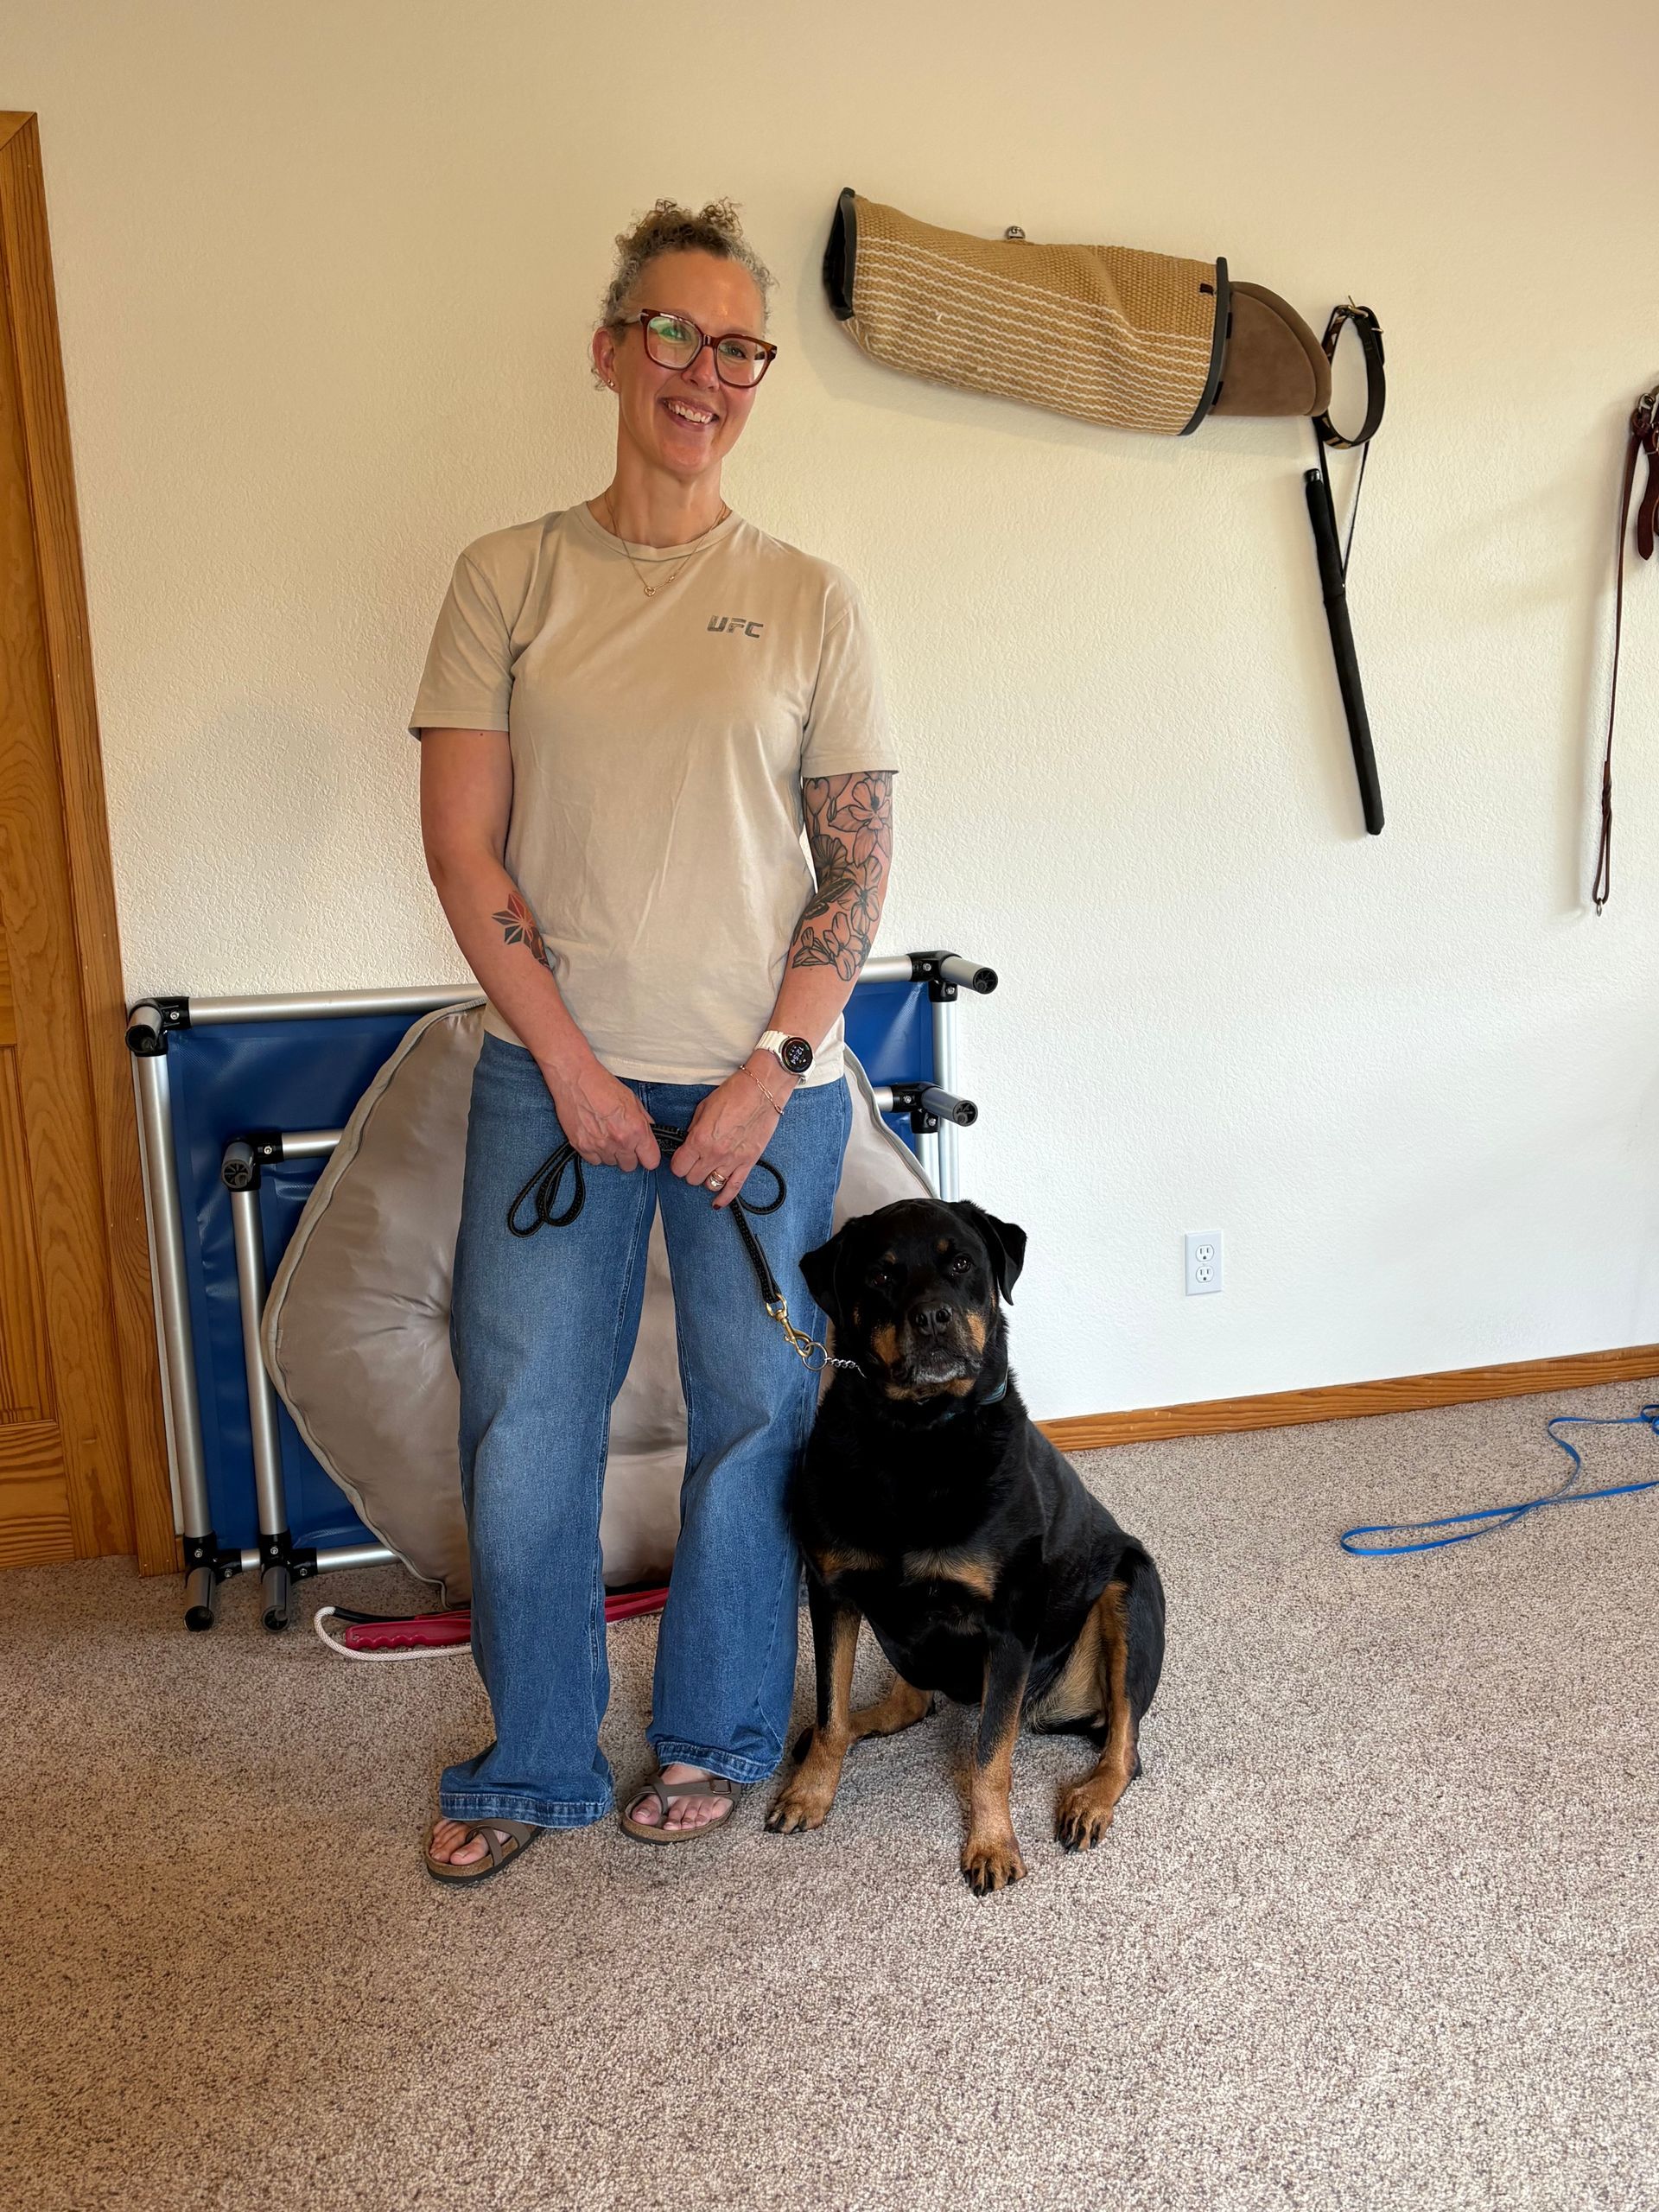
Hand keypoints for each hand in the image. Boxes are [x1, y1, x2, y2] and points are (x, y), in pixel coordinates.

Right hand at [539, 1052, 660, 1172]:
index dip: (648, 1156)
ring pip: (611, 1163)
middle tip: (622, 1140)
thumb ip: (644, 1120)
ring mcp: (599, 1145)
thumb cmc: (602, 1085)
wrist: (576, 1078)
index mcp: (636, 1129)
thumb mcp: (632, 1100)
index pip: (651, 1161)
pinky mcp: (581, 1146)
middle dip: (628, 1155)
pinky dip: (595, 1153)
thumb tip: (649, 1133)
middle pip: (630, 1166)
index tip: (644, 1153)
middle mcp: (619, 1141)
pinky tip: (595, 1137)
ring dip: (611, 1153)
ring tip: (606, 1134)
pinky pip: (594, 1161)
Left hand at [672, 1057, 790, 1208]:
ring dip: (706, 1179)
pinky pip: (734, 1188)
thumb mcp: (704, 1108)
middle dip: (691, 1171)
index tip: (681, 1159)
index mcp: (700, 1139)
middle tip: (695, 1161)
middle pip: (692, 1179)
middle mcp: (714, 1154)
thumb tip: (689, 1143)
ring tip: (709, 1169)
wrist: (762, 1090)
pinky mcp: (748, 1163)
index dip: (678, 1163)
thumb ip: (694, 1130)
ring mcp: (732, 1161)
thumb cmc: (735, 1093)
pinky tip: (718, 1202)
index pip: (679, 1167)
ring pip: (710, 1185)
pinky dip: (724, 1198)